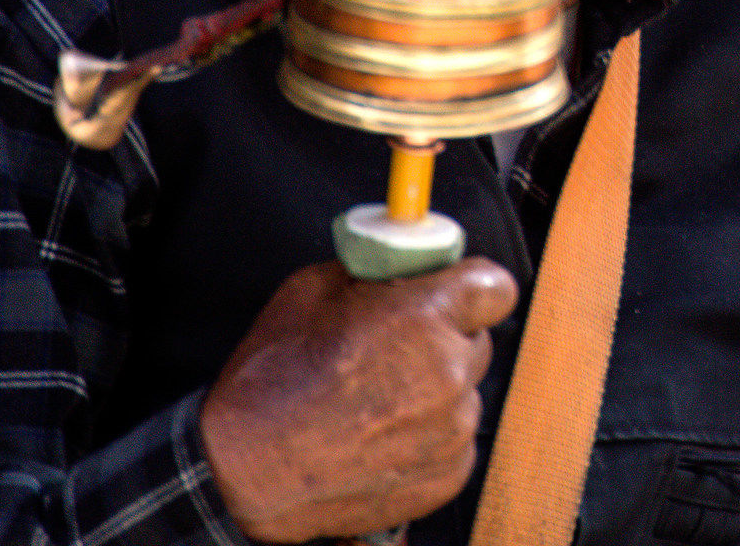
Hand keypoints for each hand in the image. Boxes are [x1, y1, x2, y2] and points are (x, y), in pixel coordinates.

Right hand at [200, 258, 518, 541]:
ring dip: (435, 392)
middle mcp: (450, 372)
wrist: (243, 471)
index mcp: (425, 317)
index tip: (456, 294)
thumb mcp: (314, 291)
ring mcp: (453, 429)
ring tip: (377, 402)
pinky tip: (380, 437)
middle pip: (476, 340)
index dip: (474, 288)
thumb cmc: (272, 381)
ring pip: (464, 392)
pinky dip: (428, 437)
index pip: (496, 287)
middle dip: (445, 339)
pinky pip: (455, 440)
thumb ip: (376, 273)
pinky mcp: (448, 474)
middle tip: (395, 351)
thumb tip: (404, 266)